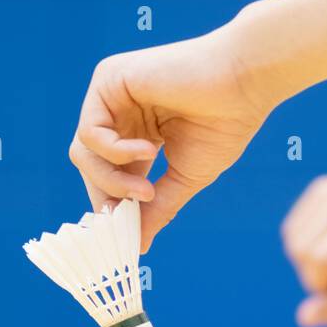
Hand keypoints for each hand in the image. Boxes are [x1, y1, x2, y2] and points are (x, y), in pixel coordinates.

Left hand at [71, 28, 273, 252]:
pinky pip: (90, 133)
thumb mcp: (185, 178)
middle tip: (132, 220)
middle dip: (109, 197)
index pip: (107, 174)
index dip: (114, 204)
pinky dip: (115, 153)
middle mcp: (120, 112)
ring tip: (148, 190)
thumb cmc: (223, 126)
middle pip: (88, 166)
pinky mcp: (108, 79)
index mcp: (138, 132)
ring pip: (83, 153)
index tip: (130, 234)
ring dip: (112, 181)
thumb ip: (157, 209)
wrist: (243, 84)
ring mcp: (111, 95)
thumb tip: (138, 246)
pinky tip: (150, 151)